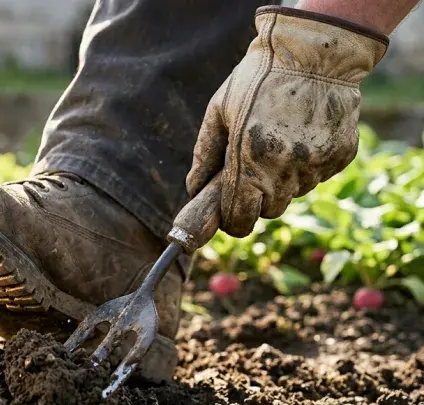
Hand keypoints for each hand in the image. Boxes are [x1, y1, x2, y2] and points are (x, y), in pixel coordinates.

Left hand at [185, 6, 387, 236]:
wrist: (315, 51)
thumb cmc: (257, 78)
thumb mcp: (219, 110)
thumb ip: (204, 154)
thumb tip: (193, 189)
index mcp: (249, 159)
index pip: (240, 218)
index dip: (233, 221)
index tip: (231, 215)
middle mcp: (284, 168)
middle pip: (270, 211)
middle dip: (259, 198)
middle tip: (255, 170)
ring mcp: (316, 163)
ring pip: (296, 193)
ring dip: (286, 180)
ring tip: (280, 142)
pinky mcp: (341, 155)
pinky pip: (320, 175)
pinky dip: (310, 163)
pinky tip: (304, 134)